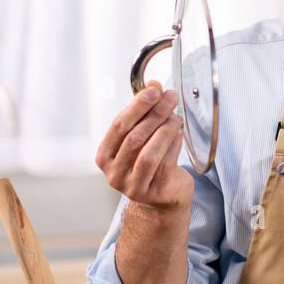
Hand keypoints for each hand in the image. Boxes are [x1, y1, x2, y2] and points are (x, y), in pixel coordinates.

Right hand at [95, 81, 194, 211]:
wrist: (161, 197)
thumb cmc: (148, 162)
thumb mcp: (140, 136)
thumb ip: (143, 113)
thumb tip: (153, 85)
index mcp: (105, 156)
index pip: (119, 126)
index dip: (137, 105)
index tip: (153, 89)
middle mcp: (114, 173)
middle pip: (134, 137)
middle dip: (155, 114)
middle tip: (170, 98)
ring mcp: (133, 186)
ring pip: (150, 152)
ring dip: (165, 130)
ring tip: (175, 117)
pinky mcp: (154, 193)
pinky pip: (166, 163)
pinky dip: (174, 144)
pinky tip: (178, 133)